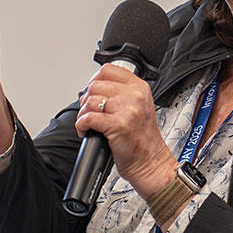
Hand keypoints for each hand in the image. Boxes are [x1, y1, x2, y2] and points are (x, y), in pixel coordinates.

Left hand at [75, 64, 176, 199]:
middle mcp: (135, 96)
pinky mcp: (118, 125)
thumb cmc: (143, 139)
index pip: (108, 70)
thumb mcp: (139, 107)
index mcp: (139, 87)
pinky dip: (81, 125)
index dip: (95, 80)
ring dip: (83, 114)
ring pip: (90, 101)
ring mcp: (127, 110)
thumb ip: (122, 94)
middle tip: (90, 112)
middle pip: (95, 85)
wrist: (151, 162)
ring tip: (88, 123)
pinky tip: (86, 130)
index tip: (94, 92)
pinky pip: (88, 118)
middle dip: (87, 100)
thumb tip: (94, 90)